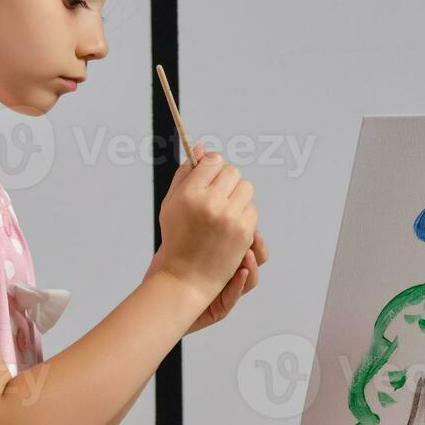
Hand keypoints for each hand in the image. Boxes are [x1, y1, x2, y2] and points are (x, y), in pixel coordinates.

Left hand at [145, 225, 267, 333]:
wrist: (159, 289)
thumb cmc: (171, 263)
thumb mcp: (185, 234)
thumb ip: (201, 218)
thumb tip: (211, 193)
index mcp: (227, 253)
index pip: (250, 240)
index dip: (253, 230)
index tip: (247, 215)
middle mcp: (231, 271)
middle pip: (258, 260)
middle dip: (258, 247)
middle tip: (252, 235)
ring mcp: (227, 290)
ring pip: (251, 280)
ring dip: (251, 266)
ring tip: (247, 255)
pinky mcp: (219, 308)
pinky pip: (233, 298)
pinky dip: (238, 286)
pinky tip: (239, 274)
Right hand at [151, 143, 263, 327]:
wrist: (186, 277)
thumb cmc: (176, 238)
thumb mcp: (172, 204)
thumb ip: (186, 174)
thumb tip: (201, 148)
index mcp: (190, 193)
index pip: (213, 161)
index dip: (212, 167)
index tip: (209, 175)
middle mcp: (210, 203)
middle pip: (232, 171)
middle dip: (226, 181)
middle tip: (216, 195)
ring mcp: (229, 218)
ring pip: (246, 188)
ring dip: (237, 197)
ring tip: (223, 212)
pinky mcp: (244, 232)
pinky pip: (252, 209)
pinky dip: (243, 215)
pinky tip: (229, 227)